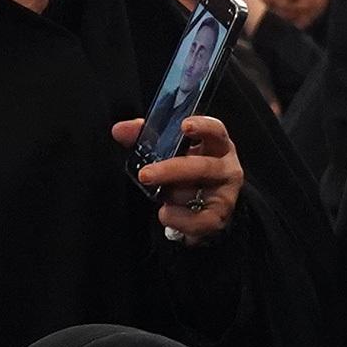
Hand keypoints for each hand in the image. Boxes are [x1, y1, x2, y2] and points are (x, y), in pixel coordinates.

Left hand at [113, 113, 244, 242]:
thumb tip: (120, 130)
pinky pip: (196, 221)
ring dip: (171, 195)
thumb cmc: (187, 173)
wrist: (205, 208)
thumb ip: (146, 139)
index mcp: (216, 146)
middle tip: (146, 175)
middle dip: (171, 170)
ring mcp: (225, 194)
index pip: (215, 131)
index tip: (185, 126)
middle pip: (202, 166)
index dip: (203, 127)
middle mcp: (226, 168)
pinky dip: (176, 218)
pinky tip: (166, 213)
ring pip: (194, 193)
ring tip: (161, 195)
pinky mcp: (218, 218)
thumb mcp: (171, 153)